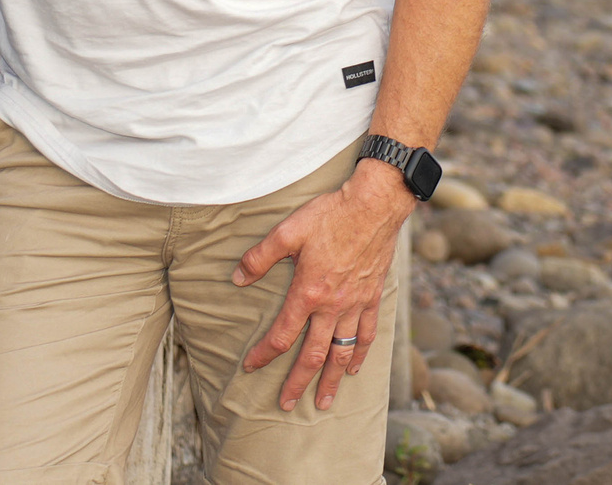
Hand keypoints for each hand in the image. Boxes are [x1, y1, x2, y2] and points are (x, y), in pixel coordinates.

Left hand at [233, 159, 413, 412]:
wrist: (373, 205)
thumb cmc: (330, 214)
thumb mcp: (288, 231)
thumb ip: (260, 257)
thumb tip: (237, 278)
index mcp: (308, 292)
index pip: (282, 335)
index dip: (264, 354)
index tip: (251, 367)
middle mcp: (332, 305)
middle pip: (314, 354)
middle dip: (298, 382)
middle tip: (287, 405)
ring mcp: (355, 304)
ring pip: (343, 351)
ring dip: (333, 380)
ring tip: (325, 402)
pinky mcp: (372, 297)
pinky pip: (367, 333)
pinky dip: (361, 354)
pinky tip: (355, 368)